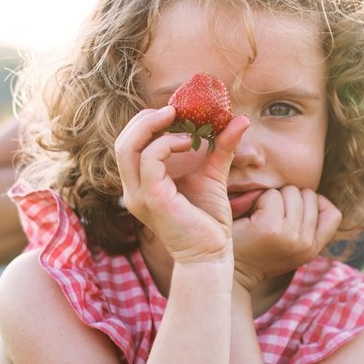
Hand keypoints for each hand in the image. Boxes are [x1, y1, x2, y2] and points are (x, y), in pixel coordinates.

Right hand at [115, 107, 250, 263]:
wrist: (212, 254)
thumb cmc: (209, 219)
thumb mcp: (213, 174)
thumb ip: (221, 146)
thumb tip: (241, 118)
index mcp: (142, 182)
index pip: (129, 144)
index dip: (147, 122)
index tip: (175, 111)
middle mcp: (134, 189)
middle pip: (122, 141)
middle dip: (144, 119)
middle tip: (173, 110)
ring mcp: (139, 195)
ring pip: (126, 147)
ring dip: (151, 126)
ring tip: (177, 119)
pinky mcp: (152, 199)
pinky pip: (149, 160)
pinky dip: (166, 144)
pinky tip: (188, 143)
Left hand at [231, 187, 341, 291]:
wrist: (228, 273)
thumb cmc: (255, 251)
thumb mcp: (290, 245)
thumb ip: (306, 225)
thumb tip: (311, 195)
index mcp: (313, 249)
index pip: (334, 214)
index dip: (316, 204)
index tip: (294, 210)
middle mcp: (305, 245)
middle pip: (310, 196)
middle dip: (290, 198)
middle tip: (270, 216)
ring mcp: (289, 236)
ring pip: (292, 192)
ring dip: (274, 197)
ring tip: (260, 217)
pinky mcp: (270, 228)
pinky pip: (272, 195)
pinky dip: (259, 199)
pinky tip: (251, 217)